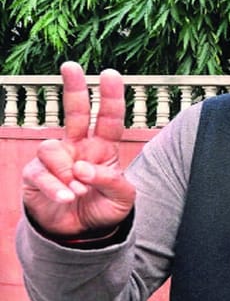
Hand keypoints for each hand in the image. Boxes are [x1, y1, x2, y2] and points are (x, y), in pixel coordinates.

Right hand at [21, 62, 134, 236]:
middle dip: (73, 87)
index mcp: (104, 148)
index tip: (110, 74)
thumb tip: (85, 168)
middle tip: (71, 66)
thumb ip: (112, 182)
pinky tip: (68, 198)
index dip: (111, 97)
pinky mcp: (36, 175)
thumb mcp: (122, 199)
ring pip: (51, 146)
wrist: (80, 234)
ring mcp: (56, 159)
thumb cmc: (104, 209)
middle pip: (74, 112)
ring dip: (66, 169)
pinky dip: (56, 187)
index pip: (109, 118)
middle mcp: (78, 146)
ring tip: (78, 190)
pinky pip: (41, 173)